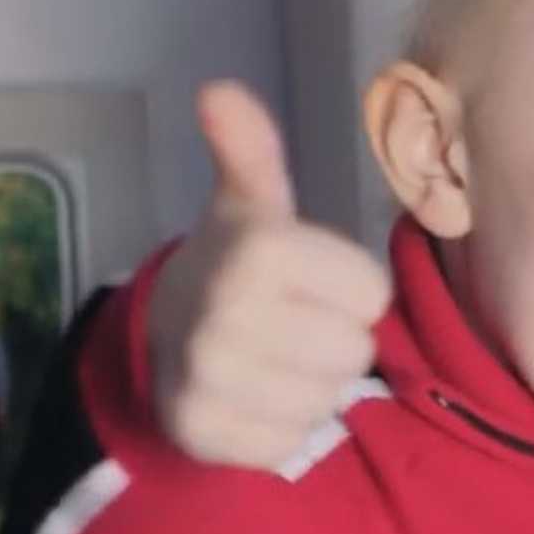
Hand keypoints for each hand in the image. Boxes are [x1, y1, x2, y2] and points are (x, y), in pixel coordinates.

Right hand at [146, 80, 392, 471]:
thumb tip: (220, 90)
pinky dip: (278, 427)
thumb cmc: (234, 264)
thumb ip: (251, 150)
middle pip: (354, 352)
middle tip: (291, 326)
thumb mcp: (250, 203)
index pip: (372, 296)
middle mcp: (229, 314)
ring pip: (325, 402)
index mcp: (259, 251)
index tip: (310, 283)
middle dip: (333, 341)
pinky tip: (251, 398)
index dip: (349, 291)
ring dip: (310, 386)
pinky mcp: (201, 433)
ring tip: (272, 360)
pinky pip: (288, 443)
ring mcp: (210, 379)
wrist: (161, 334)